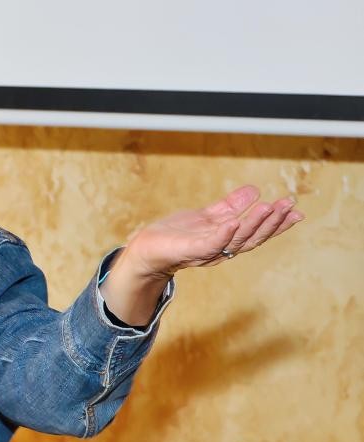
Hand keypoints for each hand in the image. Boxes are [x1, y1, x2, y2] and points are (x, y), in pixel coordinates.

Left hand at [100, 185, 303, 325]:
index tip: (295, 209)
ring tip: (269, 207)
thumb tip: (253, 190)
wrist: (146, 249)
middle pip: (253, 237)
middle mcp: (222, 249)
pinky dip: (223, 234)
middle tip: (288, 204)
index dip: (277, 222)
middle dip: (272, 221)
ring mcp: (207, 251)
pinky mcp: (190, 251)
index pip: (257, 232)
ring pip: (237, 239)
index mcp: (228, 240)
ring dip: (254, 224)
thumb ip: (229, 206)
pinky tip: (233, 222)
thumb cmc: (176, 235)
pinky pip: (210, 244)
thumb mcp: (207, 216)